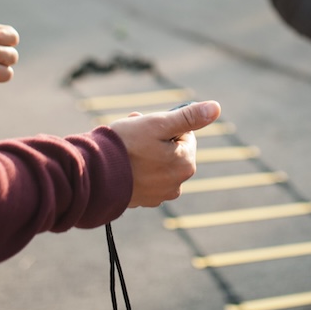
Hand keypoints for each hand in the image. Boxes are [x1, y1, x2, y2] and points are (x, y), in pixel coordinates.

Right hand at [108, 101, 222, 206]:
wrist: (94, 174)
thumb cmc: (126, 145)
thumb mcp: (159, 123)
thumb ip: (189, 117)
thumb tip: (216, 108)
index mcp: (185, 164)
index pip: (186, 135)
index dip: (166, 126)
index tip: (148, 126)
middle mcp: (176, 184)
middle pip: (172, 150)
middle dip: (155, 139)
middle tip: (134, 133)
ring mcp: (159, 195)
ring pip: (158, 163)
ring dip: (145, 153)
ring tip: (125, 148)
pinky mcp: (142, 201)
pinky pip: (145, 179)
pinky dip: (136, 169)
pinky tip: (121, 164)